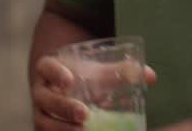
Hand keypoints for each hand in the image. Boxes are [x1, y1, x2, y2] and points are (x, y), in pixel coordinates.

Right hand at [31, 54, 155, 129]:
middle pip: (46, 99)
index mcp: (49, 69)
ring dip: (62, 129)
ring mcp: (40, 111)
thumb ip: (120, 71)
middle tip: (84, 114)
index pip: (46, 66)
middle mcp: (41, 91)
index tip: (70, 80)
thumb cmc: (81, 76)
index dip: (55, 73)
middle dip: (64, 108)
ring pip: (44, 122)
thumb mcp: (97, 70)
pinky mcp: (45, 127)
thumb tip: (150, 76)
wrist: (64, 86)